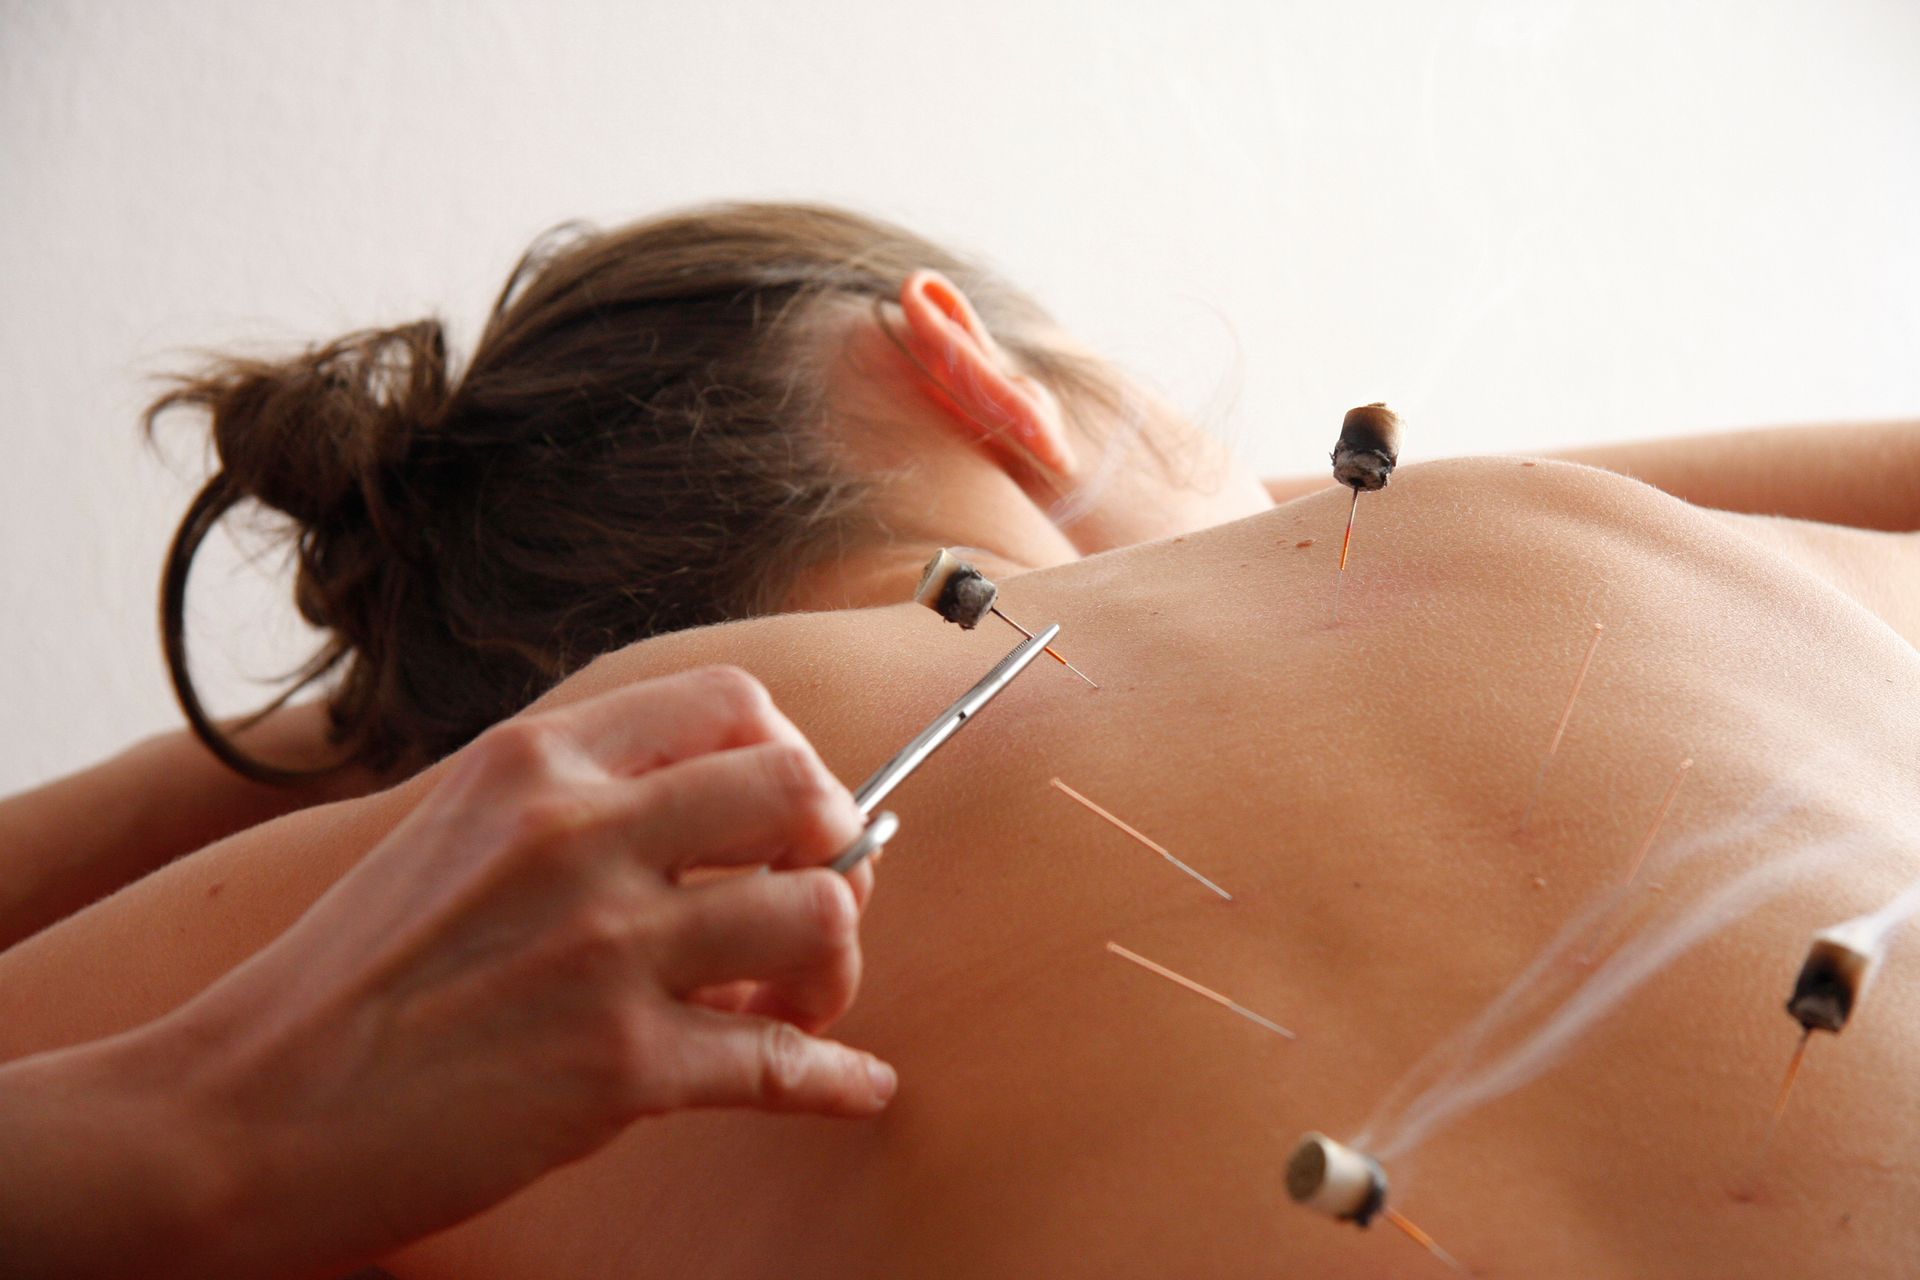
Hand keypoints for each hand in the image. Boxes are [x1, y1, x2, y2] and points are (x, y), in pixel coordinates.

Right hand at [144, 667, 890, 1276]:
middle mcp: (582, 834)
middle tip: (815, 902)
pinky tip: (858, 1087)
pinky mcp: (619, 1068)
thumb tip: (716, 818)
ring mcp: (607, 948)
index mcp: (538, 761)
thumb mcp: (455, 833)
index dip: (789, 755)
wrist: (240, 1112)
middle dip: (841, 846)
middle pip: (805, 790)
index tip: (783, 817)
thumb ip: (575, 804)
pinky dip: (839, 1080)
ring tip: (798, 1004)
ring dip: (835, 966)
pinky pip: (785, 1064)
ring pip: (818, 914)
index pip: (735, 700)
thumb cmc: (348, 978)